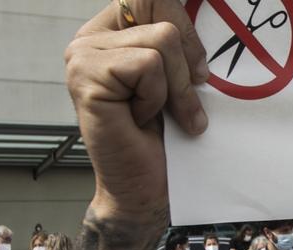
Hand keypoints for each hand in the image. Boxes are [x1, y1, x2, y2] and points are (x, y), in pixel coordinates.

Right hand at [64, 0, 207, 218]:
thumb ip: (182, 43)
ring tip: (154, 115)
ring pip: (161, 40)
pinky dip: (156, 97)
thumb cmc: (167, 138)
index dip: (186, 27)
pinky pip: (148, 65)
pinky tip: (138, 119)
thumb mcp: (182, 79)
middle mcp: (91, 39)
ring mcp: (82, 56)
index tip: (195, 71)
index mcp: (112, 31)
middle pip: (162, 15)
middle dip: (185, 63)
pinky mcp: (85, 77)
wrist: (146, 189)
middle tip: (178, 103)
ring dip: (173, 87)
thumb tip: (210, 12)